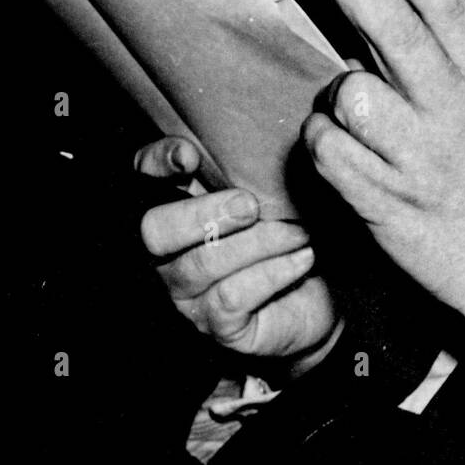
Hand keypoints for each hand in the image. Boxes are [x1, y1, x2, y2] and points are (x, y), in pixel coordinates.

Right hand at [135, 136, 342, 377]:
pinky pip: (233, 296)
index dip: (156, 164)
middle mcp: (167, 257)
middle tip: (251, 205)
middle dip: (203, 212)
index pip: (141, 180)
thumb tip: (230, 137)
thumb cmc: (288, 237)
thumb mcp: (270, 195)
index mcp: (177, 212)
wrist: (323, 300)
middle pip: (153, 231)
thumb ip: (244, 167)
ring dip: (258, 241)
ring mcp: (188, 297)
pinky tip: (303, 257)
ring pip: (201, 264)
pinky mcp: (219, 328)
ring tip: (299, 232)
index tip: (190, 157)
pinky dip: (274, 271)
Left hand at [296, 0, 464, 351]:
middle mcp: (453, 114)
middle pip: (393, 31)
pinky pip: (328, 152)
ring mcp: (418, 160)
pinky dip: (324, 145)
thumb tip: (378, 2)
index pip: (442, 4)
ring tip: (357, 114)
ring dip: (339, 97)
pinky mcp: (384, 203)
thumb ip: (444, 58)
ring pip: (350, 95)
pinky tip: (344, 152)